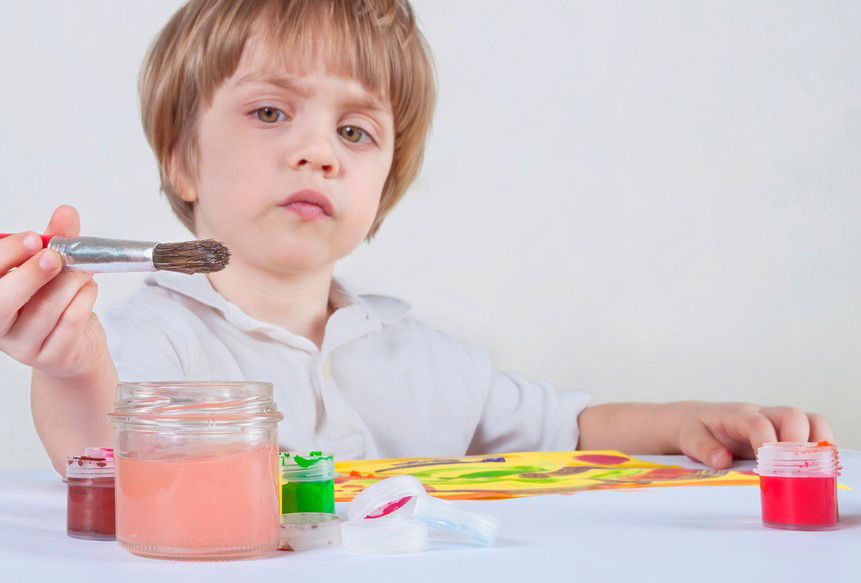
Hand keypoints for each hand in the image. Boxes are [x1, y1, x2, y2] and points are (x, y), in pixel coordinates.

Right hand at [0, 206, 107, 377]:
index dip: (8, 254)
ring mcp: (24, 346)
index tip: (35, 239)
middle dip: (32, 273)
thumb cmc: (58, 303)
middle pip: (3, 300)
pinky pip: (71, 321)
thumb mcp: (53, 268)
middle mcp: (0, 325)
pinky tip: (89, 289)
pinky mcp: (53, 357)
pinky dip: (86, 298)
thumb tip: (66, 212)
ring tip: (84, 271)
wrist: (77, 347)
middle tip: (55, 256)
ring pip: (46, 308)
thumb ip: (57, 240)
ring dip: (71, 282)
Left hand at [679, 402, 833, 468]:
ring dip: (820, 446)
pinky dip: (823, 452)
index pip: (758, 423)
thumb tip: (722, 460)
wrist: (699, 420)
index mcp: (738, 415)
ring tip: (815, 473)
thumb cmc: (696, 429)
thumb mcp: (690, 438)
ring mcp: (779, 422)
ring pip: (813, 421)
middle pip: (793, 416)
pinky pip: (816, 434)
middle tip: (794, 474)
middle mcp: (763, 414)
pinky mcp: (788, 434)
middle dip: (799, 445)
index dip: (767, 445)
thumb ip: (703, 448)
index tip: (768, 471)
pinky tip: (818, 473)